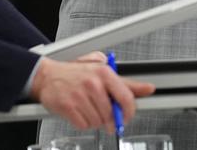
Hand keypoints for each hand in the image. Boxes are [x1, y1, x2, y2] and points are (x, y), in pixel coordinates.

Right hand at [30, 57, 154, 131]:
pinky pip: (84, 125)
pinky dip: (83, 123)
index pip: (126, 98)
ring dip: (95, 121)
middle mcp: (93, 83)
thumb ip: (126, 83)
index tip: (127, 117)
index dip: (129, 112)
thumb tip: (148, 88)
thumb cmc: (76, 74)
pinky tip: (79, 112)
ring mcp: (80, 96)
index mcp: (104, 73)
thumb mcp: (103, 72)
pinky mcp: (68, 107)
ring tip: (88, 109)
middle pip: (111, 114)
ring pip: (98, 122)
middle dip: (109, 119)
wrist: (48, 77)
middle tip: (104, 115)